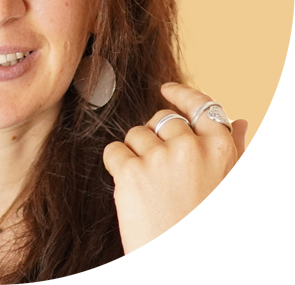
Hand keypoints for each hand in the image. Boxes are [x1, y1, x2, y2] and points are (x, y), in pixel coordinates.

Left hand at [103, 82, 257, 284]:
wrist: (191, 275)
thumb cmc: (217, 238)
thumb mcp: (242, 196)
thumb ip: (240, 154)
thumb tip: (241, 121)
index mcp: (221, 148)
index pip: (199, 104)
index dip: (181, 94)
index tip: (167, 90)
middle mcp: (191, 146)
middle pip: (162, 119)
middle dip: (158, 136)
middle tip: (160, 165)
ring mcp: (159, 158)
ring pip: (136, 134)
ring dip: (137, 152)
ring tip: (149, 183)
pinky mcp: (131, 172)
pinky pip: (114, 150)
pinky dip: (117, 163)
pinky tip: (129, 184)